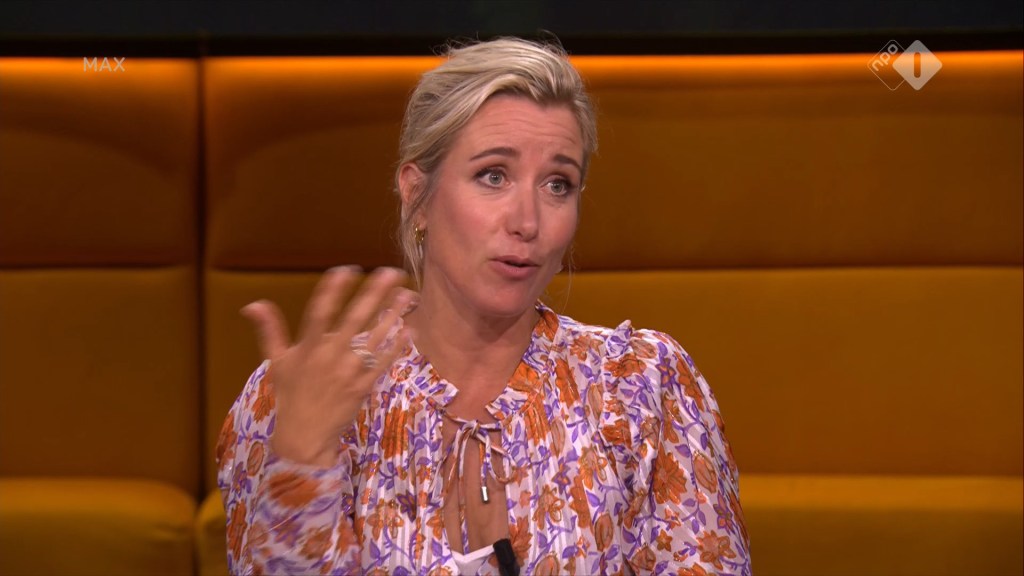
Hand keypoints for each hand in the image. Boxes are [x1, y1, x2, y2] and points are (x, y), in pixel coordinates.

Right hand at [240, 266, 416, 466]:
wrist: (305, 436)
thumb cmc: (290, 395)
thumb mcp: (276, 361)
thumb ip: (269, 329)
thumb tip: (252, 303)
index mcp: (308, 348)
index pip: (319, 312)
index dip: (333, 290)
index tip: (347, 269)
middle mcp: (330, 357)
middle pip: (354, 319)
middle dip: (373, 294)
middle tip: (390, 272)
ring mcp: (349, 372)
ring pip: (375, 338)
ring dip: (393, 315)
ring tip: (407, 294)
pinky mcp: (363, 386)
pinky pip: (384, 363)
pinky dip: (397, 346)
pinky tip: (410, 329)